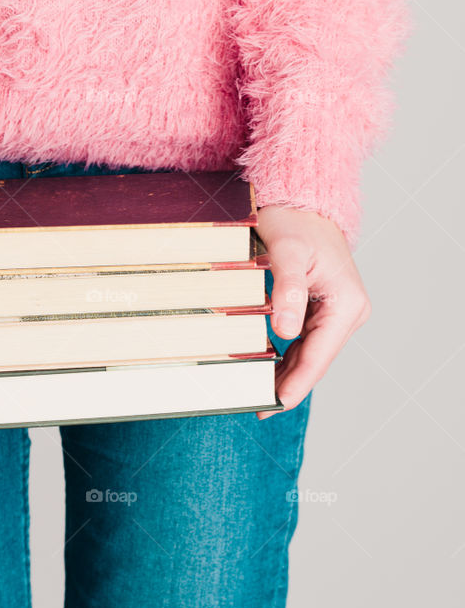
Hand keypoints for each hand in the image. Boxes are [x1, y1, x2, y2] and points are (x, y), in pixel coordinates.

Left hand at [253, 206, 370, 418]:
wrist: (302, 200)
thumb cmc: (295, 220)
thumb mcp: (287, 251)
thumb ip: (288, 291)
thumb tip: (286, 332)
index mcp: (347, 304)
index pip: (319, 356)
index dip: (296, 384)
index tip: (273, 405)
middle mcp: (350, 311)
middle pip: (316, 360)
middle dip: (289, 385)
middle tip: (257, 407)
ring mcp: (339, 312)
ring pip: (311, 353)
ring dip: (287, 375)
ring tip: (258, 395)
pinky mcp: (325, 309)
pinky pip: (306, 341)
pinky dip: (288, 357)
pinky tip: (268, 371)